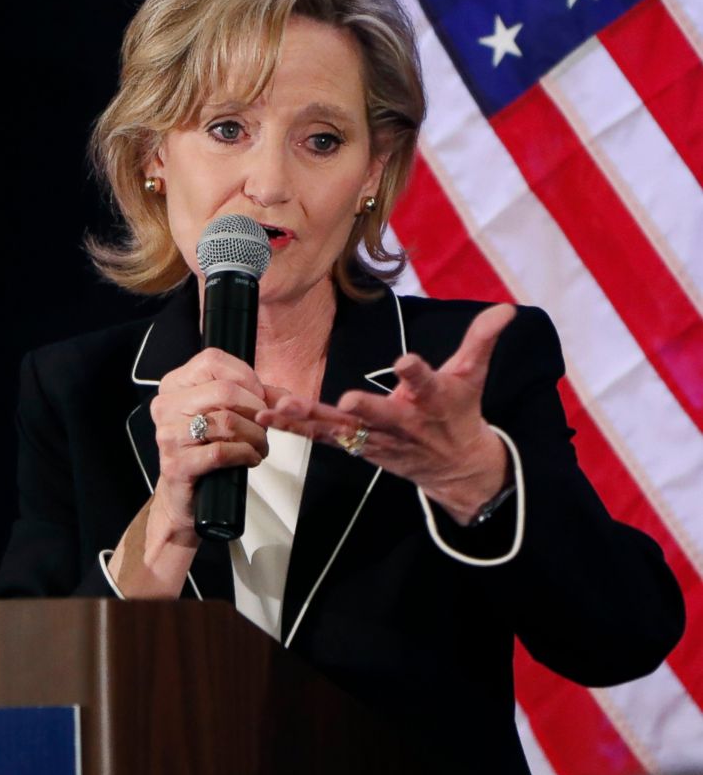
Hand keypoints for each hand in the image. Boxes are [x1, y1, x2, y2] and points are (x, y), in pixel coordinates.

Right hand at [151, 346, 281, 537]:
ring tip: (259, 446)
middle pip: (225, 391)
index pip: (212, 360)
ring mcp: (168, 435)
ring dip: (255, 436)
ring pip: (227, 422)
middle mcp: (166, 406)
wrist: (183, 493)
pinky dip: (245, 454)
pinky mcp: (176, 464)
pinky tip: (249, 458)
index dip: (245, 376)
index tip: (259, 396)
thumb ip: (254, 398)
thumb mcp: (226, 414)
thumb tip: (284, 397)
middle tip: (264, 427)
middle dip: (256, 410)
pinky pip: (222, 451)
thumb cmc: (204, 449)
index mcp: (174, 385)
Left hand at [255, 304, 515, 523]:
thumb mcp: (474, 375)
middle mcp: (403, 423)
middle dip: (365, 410)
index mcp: (433, 400)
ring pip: (341, 430)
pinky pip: (321, 437)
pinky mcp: (356, 446)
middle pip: (381, 416)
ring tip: (280, 407)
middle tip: (348, 402)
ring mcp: (377, 438)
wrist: (454, 467)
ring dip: (309, 419)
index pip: (428, 382)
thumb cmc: (458, 413)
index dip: (417, 373)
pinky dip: (294, 427)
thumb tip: (507, 307)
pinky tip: (267, 414)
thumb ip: (483, 339)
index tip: (405, 362)